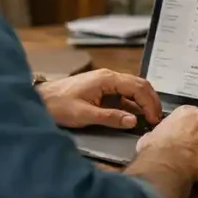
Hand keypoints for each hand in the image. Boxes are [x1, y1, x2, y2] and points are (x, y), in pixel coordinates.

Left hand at [36, 68, 161, 129]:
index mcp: (107, 79)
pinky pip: (123, 95)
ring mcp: (106, 83)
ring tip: (150, 119)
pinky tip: (135, 117)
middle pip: (139, 85)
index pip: (138, 87)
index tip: (154, 119)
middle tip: (157, 119)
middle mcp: (110, 77)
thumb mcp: (84, 114)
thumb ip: (110, 118)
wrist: (40, 100)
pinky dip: (133, 105)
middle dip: (151, 101)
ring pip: (133, 89)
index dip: (149, 103)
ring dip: (143, 103)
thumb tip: (133, 121)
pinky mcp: (102, 90)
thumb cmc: (58, 105)